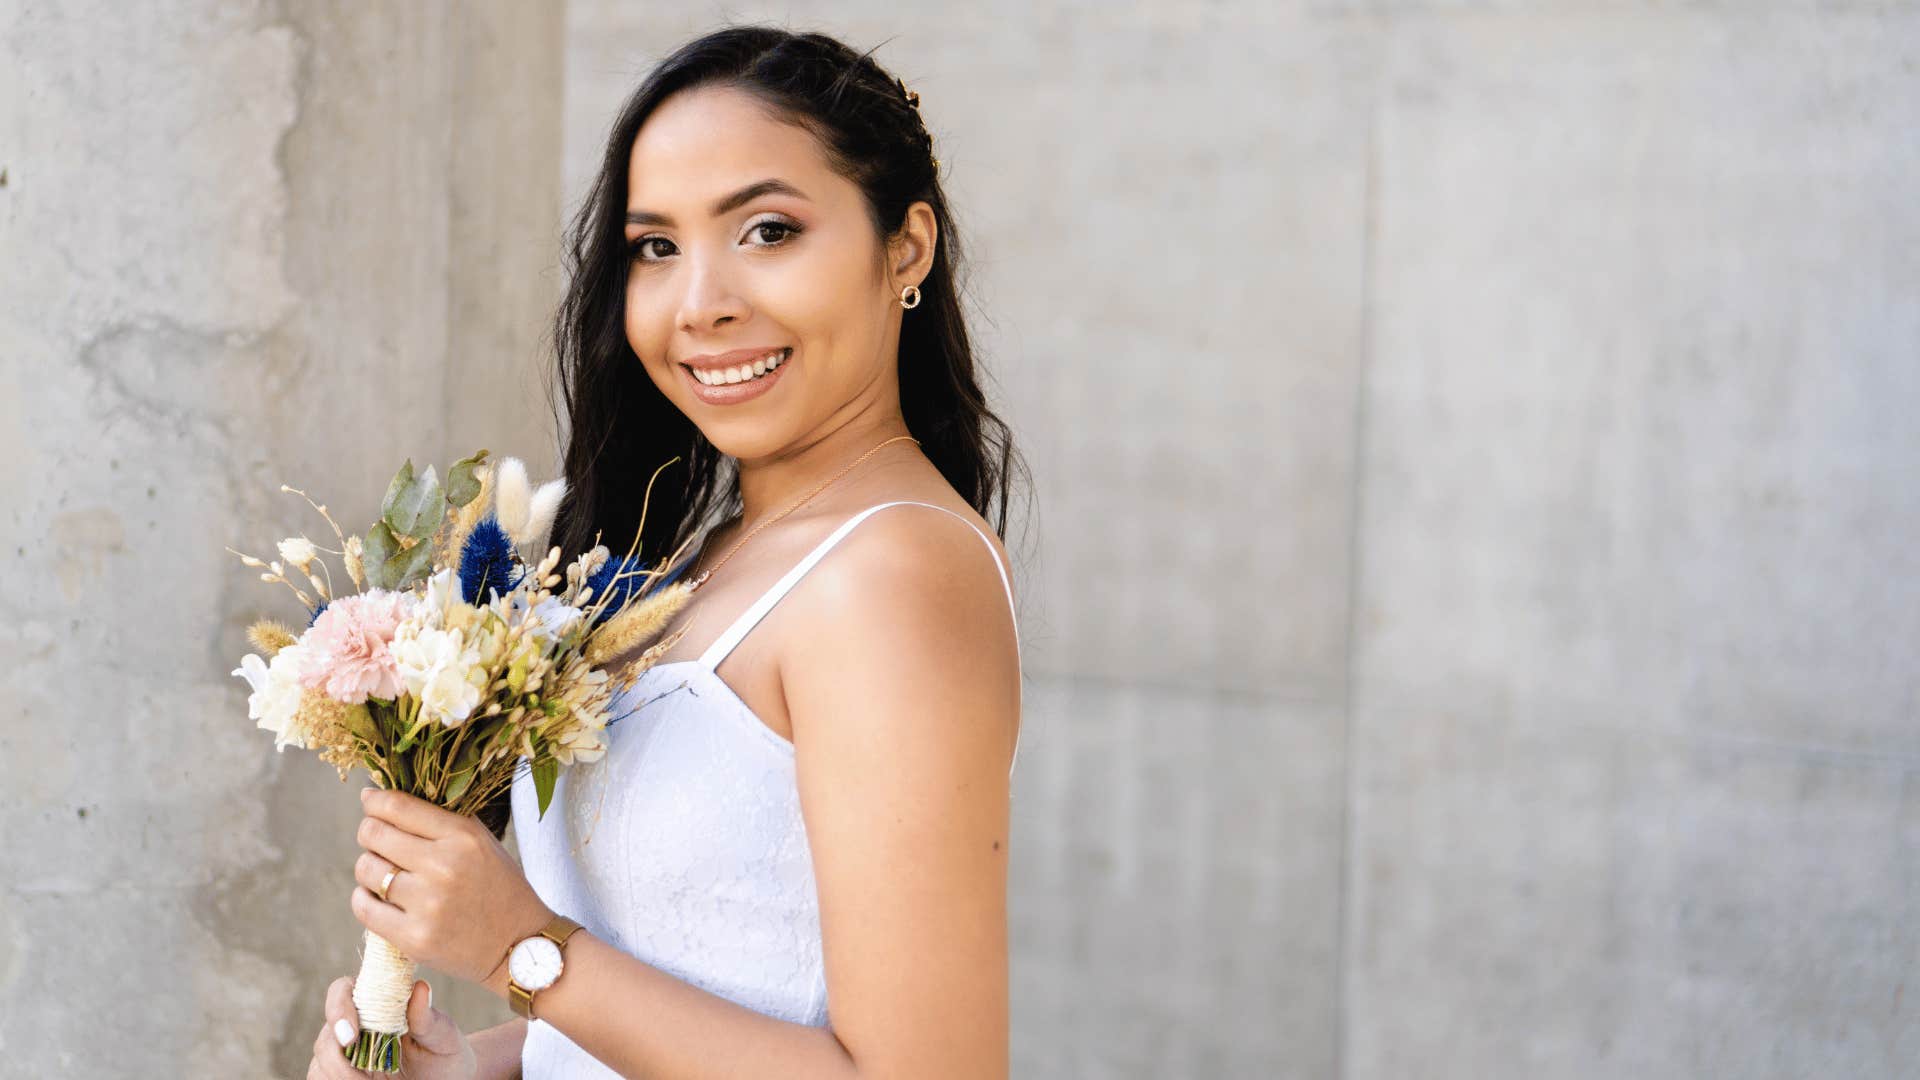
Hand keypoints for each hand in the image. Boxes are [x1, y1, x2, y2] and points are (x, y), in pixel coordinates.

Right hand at [307, 975, 475, 1079]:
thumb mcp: (443, 1037)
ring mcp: (344, 1053)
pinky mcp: (340, 1076)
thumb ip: (428, 1018)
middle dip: (339, 1062)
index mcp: (375, 1002)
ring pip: (320, 1063)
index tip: (351, 1037)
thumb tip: (421, 987)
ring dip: (338, 1078)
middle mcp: (353, 1024)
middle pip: (327, 1036)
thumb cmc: (445, 1052)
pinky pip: (321, 1079)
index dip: (338, 1009)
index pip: (341, 991)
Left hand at [351, 785, 554, 990]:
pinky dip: (364, 898)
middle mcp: (444, 866)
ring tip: (385, 873)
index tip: (370, 800)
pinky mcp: (414, 938)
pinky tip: (378, 897)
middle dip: (370, 833)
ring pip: (365, 869)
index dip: (374, 799)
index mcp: (463, 837)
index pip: (398, 806)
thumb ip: (443, 819)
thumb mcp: (483, 842)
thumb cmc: (499, 888)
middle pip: (374, 834)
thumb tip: (386, 799)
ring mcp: (428, 904)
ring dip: (369, 868)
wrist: (520, 946)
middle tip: (377, 840)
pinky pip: (364, 907)